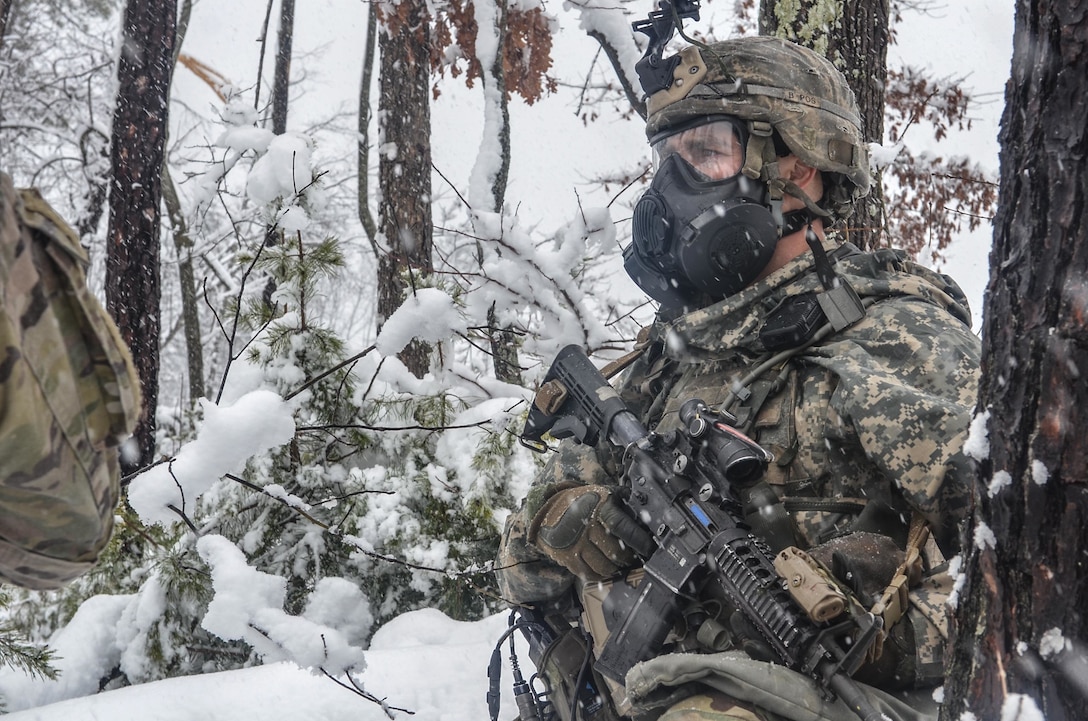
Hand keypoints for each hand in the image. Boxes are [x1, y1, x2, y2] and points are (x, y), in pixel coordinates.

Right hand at [528, 485, 653, 581]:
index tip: (650, 549)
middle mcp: (587, 527)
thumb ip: (622, 497)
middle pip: (616, 552)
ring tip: (619, 564)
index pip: (625, 528)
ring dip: (615, 568)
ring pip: (604, 567)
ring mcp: (576, 544)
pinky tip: (605, 569)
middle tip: (633, 558)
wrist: (548, 509)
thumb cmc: (581, 501)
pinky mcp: (567, 557)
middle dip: (628, 559)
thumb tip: (645, 504)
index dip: (640, 541)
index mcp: (599, 509)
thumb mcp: (602, 492)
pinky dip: (600, 575)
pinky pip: (590, 573)